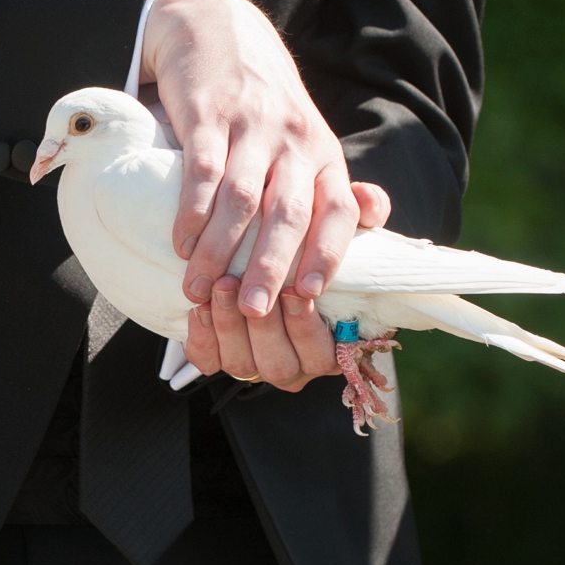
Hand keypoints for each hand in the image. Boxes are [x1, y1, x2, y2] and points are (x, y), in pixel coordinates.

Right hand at [145, 0, 385, 314]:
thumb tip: (374, 218)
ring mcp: (253, 127)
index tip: (309, 296)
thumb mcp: (304, 138)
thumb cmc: (260, 102)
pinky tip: (180, 242)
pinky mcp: (210, 115)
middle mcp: (296, 141)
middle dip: (270, 267)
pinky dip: (190, 212)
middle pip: (289, 213)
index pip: (339, 209)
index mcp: (323, 153)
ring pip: (241, 199)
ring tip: (199, 288)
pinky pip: (202, 172)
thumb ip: (329, 183)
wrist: (217, 30)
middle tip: (252, 311)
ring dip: (219, 250)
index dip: (328, 253)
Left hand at [183, 192, 392, 389]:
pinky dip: (201, 336)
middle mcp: (295, 364)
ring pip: (242, 366)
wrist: (249, 251)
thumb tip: (366, 198)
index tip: (300, 290)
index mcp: (331, 345)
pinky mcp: (217, 359)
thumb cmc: (303, 237)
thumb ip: (359, 213)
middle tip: (246, 289)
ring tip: (221, 286)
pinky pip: (207, 361)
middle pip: (280, 366)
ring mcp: (255, 365)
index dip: (307, 326)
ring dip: (228, 327)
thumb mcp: (332, 224)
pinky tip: (198, 307)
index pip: (323, 356)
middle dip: (263, 327)